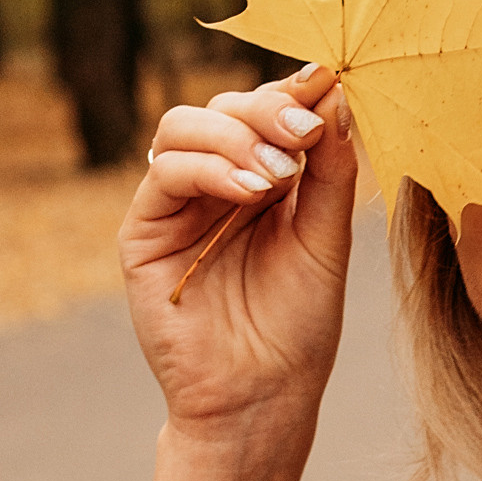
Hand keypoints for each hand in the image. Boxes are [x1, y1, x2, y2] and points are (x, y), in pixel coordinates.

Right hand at [120, 66, 356, 480]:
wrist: (261, 399)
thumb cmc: (297, 331)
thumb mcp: (326, 241)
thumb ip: (329, 173)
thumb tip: (337, 97)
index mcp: (262, 180)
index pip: (267, 111)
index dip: (293, 91)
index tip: (330, 81)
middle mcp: (215, 184)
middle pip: (225, 107)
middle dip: (268, 108)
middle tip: (306, 130)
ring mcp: (177, 205)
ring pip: (186, 126)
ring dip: (237, 134)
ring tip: (277, 174)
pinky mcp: (144, 232)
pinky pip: (165, 173)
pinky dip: (208, 167)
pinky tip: (247, 189)